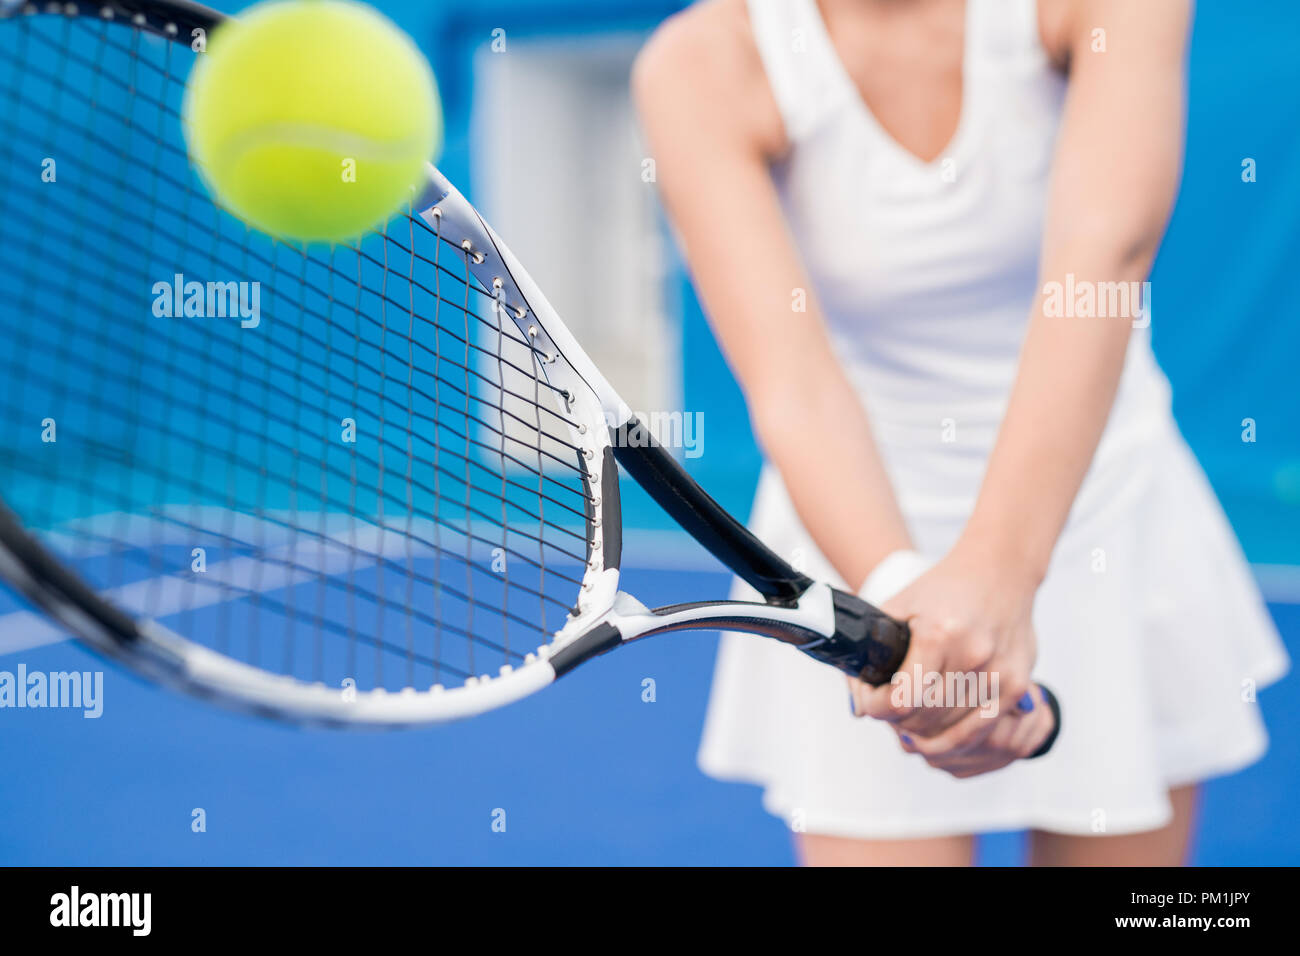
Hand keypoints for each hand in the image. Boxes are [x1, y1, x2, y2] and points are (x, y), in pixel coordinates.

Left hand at [847, 541, 1055, 776]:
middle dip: (896, 720)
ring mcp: (999, 674)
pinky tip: (939, 734)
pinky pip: (982, 730)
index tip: (869, 701)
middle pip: (924, 718)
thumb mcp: (898, 607)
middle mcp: (972, 656)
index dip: (876, 707)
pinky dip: (956, 739)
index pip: (901, 699)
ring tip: (909, 721)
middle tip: (887, 710)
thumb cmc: (946, 588)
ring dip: (924, 733)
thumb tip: (858, 703)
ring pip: (952, 731)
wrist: (1000, 571)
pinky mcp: (1018, 686)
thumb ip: (872, 653)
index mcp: (938, 635)